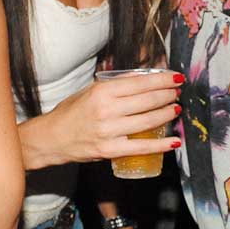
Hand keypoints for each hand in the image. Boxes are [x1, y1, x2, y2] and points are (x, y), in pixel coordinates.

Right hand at [33, 72, 182, 165]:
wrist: (51, 138)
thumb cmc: (71, 112)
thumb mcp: (90, 90)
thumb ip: (116, 84)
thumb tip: (143, 77)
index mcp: (102, 92)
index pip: (140, 83)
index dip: (163, 80)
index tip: (176, 78)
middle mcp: (107, 110)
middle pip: (148, 100)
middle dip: (168, 95)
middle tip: (177, 92)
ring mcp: (109, 132)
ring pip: (148, 121)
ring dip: (167, 114)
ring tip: (176, 109)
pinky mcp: (110, 151)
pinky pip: (141, 147)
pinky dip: (160, 145)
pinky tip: (174, 141)